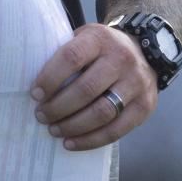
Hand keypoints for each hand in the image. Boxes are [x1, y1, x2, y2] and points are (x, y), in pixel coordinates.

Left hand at [29, 23, 157, 150]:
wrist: (146, 51)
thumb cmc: (103, 48)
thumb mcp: (86, 38)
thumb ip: (67, 52)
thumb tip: (38, 83)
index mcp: (101, 39)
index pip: (72, 57)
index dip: (50, 78)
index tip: (35, 94)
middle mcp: (122, 59)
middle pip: (86, 89)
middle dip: (59, 107)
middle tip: (41, 115)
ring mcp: (136, 83)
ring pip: (102, 112)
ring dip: (73, 126)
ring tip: (54, 130)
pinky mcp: (145, 107)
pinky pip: (116, 130)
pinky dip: (91, 140)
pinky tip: (71, 142)